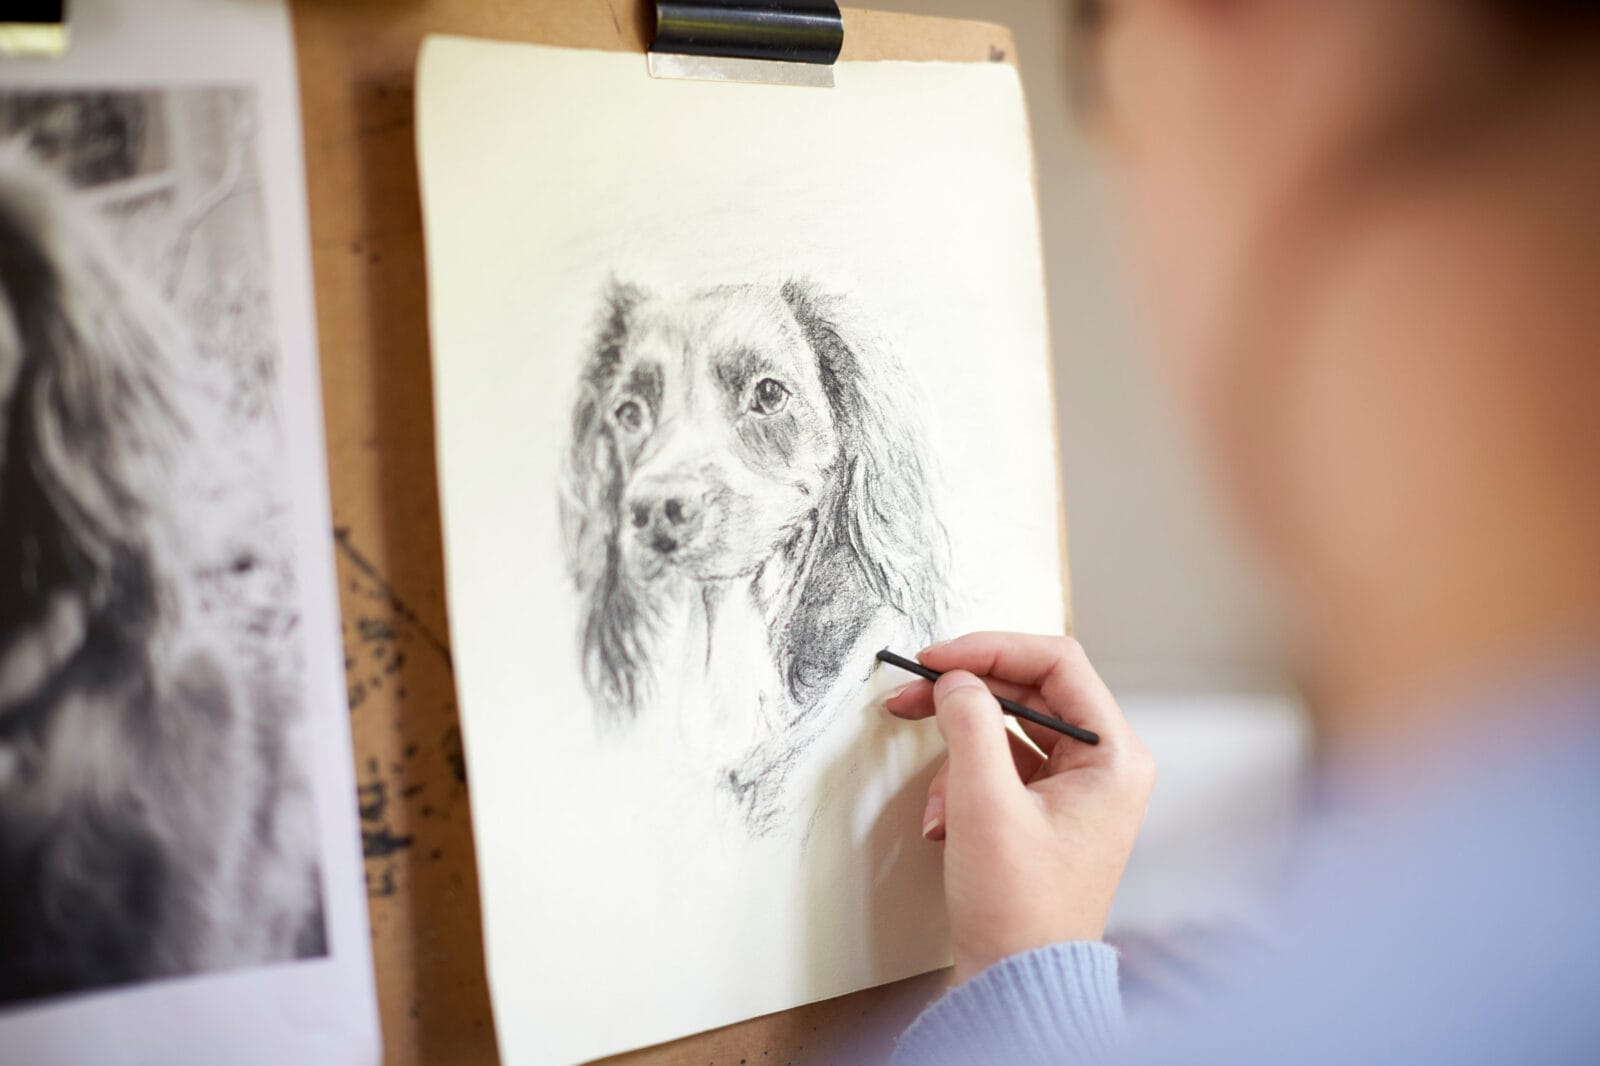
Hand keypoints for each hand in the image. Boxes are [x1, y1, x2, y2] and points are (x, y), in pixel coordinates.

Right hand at [885, 632, 1154, 982]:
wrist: (1016, 982)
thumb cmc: (1019, 909)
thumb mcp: (985, 804)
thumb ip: (969, 725)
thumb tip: (954, 679)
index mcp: (1114, 756)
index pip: (1056, 661)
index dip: (990, 649)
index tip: (937, 659)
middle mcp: (1103, 764)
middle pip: (1029, 690)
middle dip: (965, 696)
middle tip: (910, 695)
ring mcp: (1075, 787)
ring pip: (1008, 728)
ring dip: (960, 752)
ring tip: (939, 797)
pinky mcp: (1045, 808)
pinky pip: (1000, 765)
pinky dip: (964, 782)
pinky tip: (946, 821)